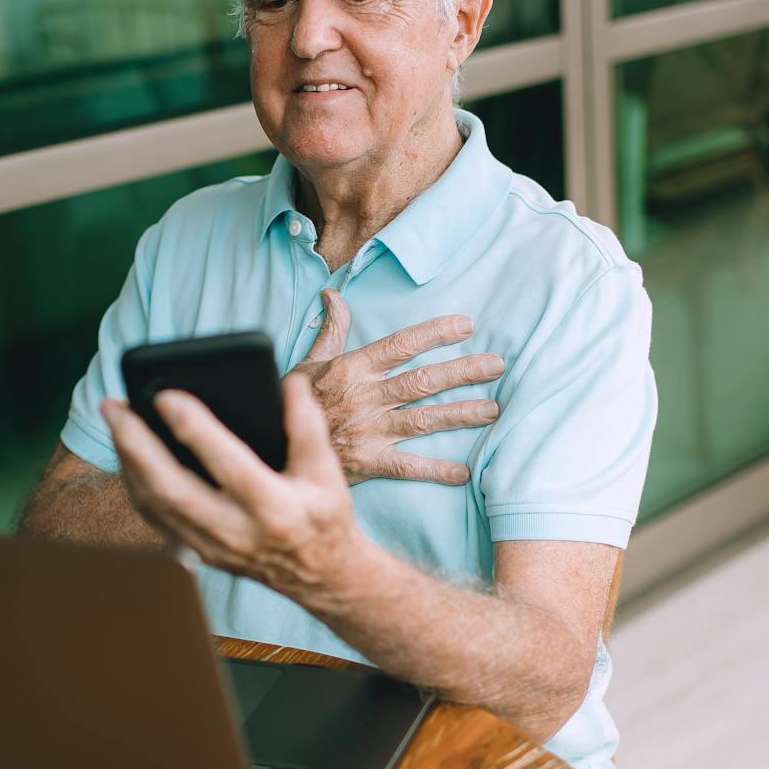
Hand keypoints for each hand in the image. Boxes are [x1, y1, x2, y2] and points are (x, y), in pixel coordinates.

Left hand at [101, 375, 369, 601]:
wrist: (321, 577)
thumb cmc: (322, 515)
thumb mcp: (326, 470)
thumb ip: (307, 423)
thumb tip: (289, 381)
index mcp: (274, 508)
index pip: (227, 465)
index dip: (194, 428)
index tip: (165, 395)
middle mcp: (237, 532)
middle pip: (170, 488)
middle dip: (135, 444)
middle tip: (114, 404)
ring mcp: (211, 547)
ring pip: (154, 503)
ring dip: (127, 459)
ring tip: (116, 417)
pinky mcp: (197, 551)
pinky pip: (154, 515)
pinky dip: (135, 479)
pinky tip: (127, 450)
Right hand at [294, 289, 503, 485]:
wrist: (271, 449)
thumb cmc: (290, 404)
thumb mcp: (308, 363)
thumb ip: (331, 330)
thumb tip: (334, 295)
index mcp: (352, 369)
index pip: (401, 345)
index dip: (435, 333)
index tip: (466, 325)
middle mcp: (366, 397)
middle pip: (423, 380)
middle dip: (462, 371)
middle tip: (497, 365)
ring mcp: (370, 430)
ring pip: (424, 418)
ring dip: (461, 414)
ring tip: (493, 409)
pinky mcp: (369, 461)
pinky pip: (408, 466)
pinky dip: (436, 470)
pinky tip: (464, 472)